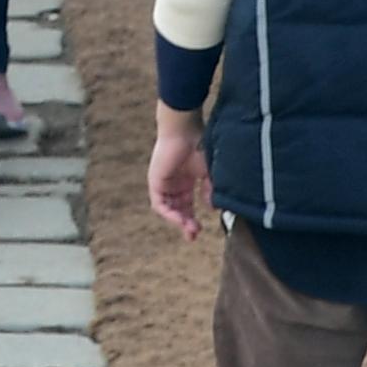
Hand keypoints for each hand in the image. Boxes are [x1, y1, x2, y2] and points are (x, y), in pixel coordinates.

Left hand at [147, 109, 211, 241]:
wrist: (184, 131)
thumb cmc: (199, 145)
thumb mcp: (209, 171)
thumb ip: (210, 190)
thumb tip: (210, 208)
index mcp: (186, 180)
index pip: (187, 205)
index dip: (192, 219)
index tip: (201, 231)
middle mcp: (174, 183)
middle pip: (178, 209)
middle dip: (185, 224)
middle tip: (193, 236)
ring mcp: (164, 182)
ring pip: (169, 209)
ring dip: (178, 221)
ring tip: (189, 229)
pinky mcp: (156, 181)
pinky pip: (159, 204)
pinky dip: (169, 214)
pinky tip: (180, 220)